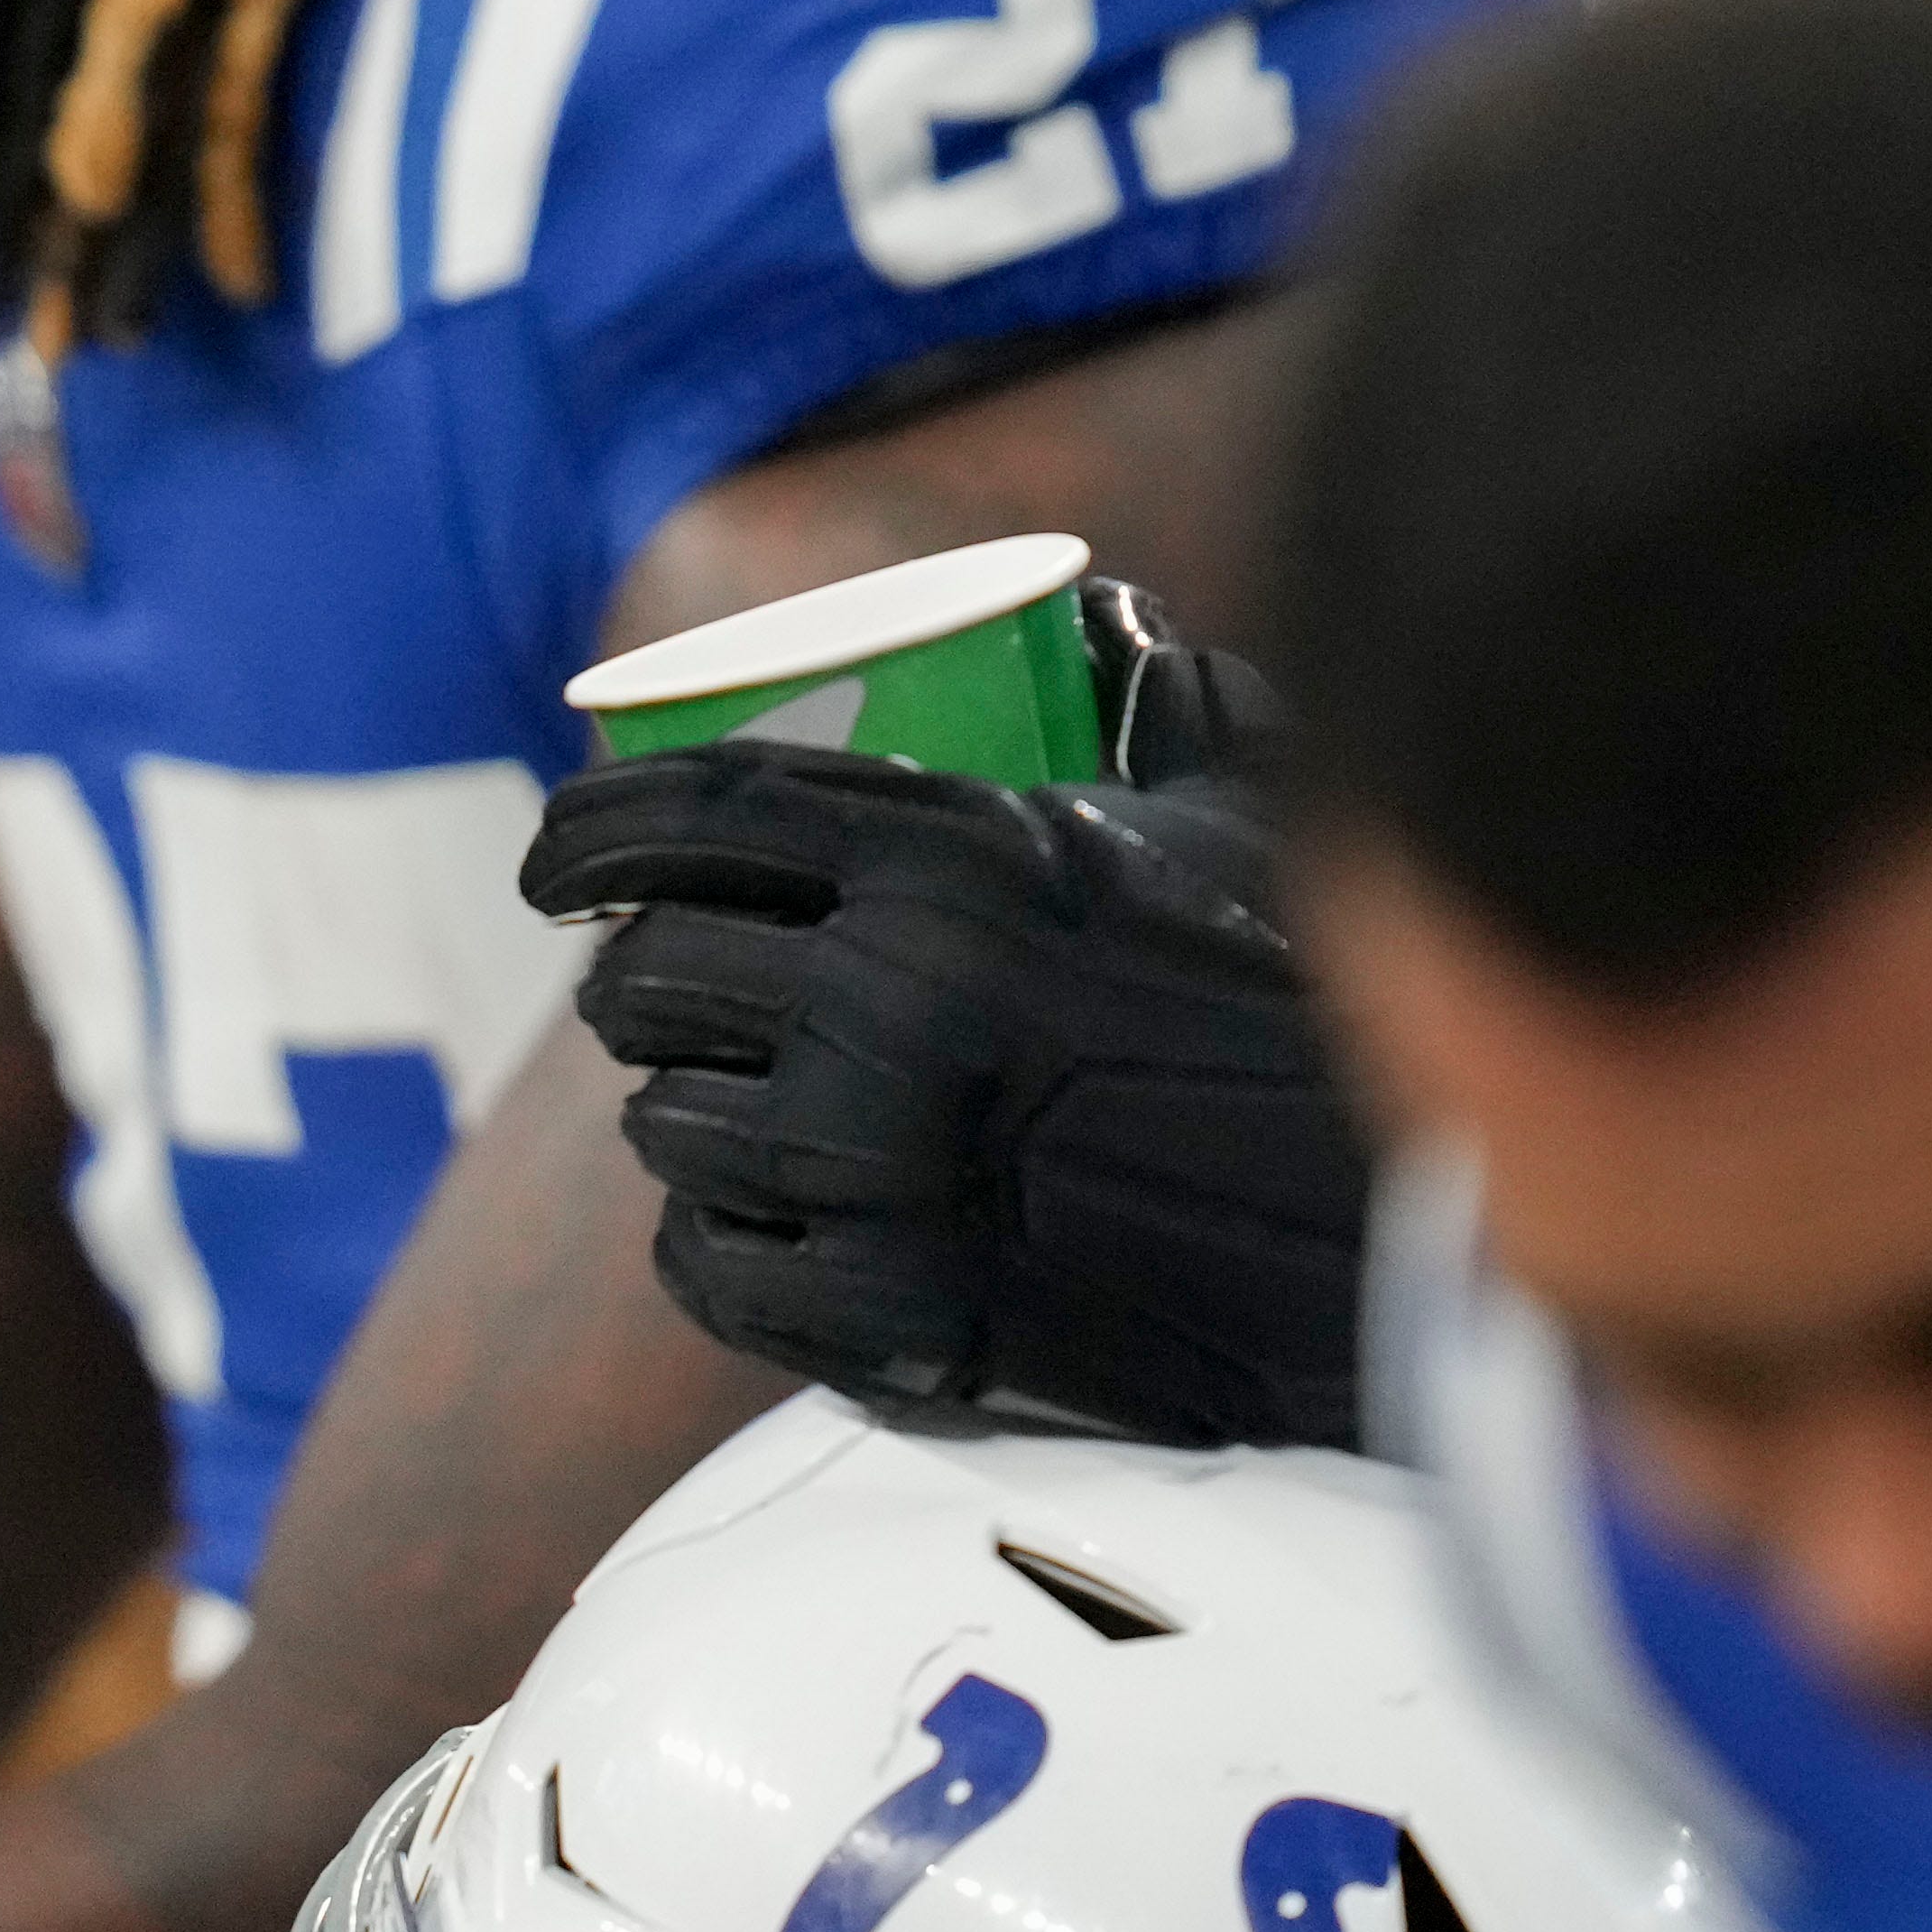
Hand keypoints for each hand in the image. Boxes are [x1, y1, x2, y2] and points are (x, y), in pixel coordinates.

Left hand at [528, 597, 1372, 1448]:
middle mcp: (886, 1006)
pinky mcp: (891, 1314)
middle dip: (632, 983)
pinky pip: (713, 1271)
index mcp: (950, 863)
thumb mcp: (1252, 811)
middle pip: (650, 979)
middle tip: (656, 989)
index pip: (687, 821)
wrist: (1386, 1238)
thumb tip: (1099, 617)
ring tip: (722, 1106)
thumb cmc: (1317, 1000)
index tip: (546, 863)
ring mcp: (880, 1169)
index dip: (584, 836)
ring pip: (668, 1130)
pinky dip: (711, 1246)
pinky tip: (748, 1226)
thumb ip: (1166, 696)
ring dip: (677, 1114)